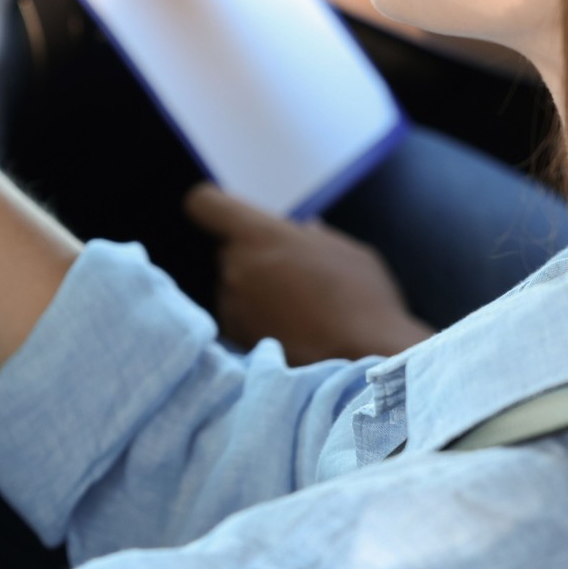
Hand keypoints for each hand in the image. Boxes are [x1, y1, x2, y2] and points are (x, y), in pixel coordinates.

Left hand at [185, 183, 431, 364]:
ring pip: (232, 287)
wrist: (364, 364)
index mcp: (258, 235)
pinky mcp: (234, 339)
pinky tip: (291, 331)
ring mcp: (231, 305)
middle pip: (226, 251)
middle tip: (290, 274)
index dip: (213, 207)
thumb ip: (315, 237)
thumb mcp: (348, 254)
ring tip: (298, 309)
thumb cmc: (363, 301)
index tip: (229, 218)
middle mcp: (234, 267)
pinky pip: (238, 319)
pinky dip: (256, 322)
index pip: (204, 204)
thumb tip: (304, 230)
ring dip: (253, 292)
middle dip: (251, 258)